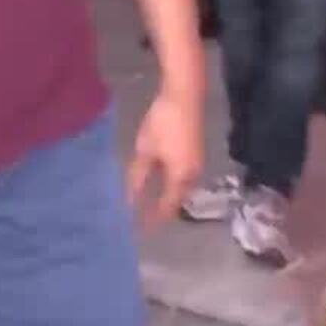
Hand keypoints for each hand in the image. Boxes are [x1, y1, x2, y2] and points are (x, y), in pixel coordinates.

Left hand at [127, 88, 202, 225]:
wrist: (184, 96)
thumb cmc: (163, 123)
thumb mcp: (146, 150)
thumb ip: (138, 175)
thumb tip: (129, 198)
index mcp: (181, 177)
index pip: (167, 206)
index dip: (155, 218)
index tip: (143, 229)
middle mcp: (192, 174)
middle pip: (177, 198)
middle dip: (162, 209)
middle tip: (145, 218)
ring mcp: (196, 162)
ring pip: (181, 187)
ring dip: (167, 195)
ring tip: (150, 203)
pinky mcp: (194, 151)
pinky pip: (182, 176)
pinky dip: (170, 182)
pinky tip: (159, 179)